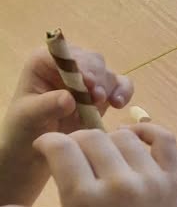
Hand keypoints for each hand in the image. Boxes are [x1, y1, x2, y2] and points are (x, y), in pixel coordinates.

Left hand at [0, 45, 132, 206]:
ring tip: (107, 103)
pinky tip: (119, 105)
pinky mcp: (103, 93)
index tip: (86, 82)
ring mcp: (88, 79)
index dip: (77, 65)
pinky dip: (124, 92)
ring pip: (107, 74)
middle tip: (96, 96)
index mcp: (45, 62)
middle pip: (91, 61)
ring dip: (109, 87)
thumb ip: (46, 106)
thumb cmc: (23, 128)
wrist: (33, 152)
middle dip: (97, 77)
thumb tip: (69, 99)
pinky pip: (120, 86)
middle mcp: (69, 66)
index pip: (65, 54)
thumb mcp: (28, 117)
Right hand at [0, 124, 176, 206]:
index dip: (48, 143)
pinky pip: (164, 139)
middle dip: (75, 142)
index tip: (46, 148)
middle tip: (74, 155)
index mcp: (84, 199)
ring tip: (101, 155)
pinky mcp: (174, 181)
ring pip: (124, 136)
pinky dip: (149, 131)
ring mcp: (150, 181)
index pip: (61, 147)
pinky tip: (133, 138)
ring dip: (108, 140)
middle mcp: (118, 186)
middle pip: (91, 137)